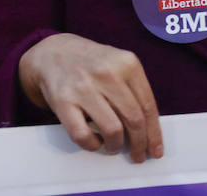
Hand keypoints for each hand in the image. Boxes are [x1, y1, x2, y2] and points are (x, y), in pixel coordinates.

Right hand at [18, 32, 162, 162]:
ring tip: (114, 146)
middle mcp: (106, 72)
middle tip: (138, 154)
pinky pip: (83, 135)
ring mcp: (83, 86)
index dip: (154, 134)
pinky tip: (94, 140)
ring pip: (112, 130)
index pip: (148, 107)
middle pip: (134, 120)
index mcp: (126, 63)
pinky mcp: (63, 100)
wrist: (51, 52)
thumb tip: (148, 131)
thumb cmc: (90, 64)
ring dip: (116, 146)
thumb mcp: (117, 64)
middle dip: (139, 144)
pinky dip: (92, 144)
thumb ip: (134, 90)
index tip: (155, 150)